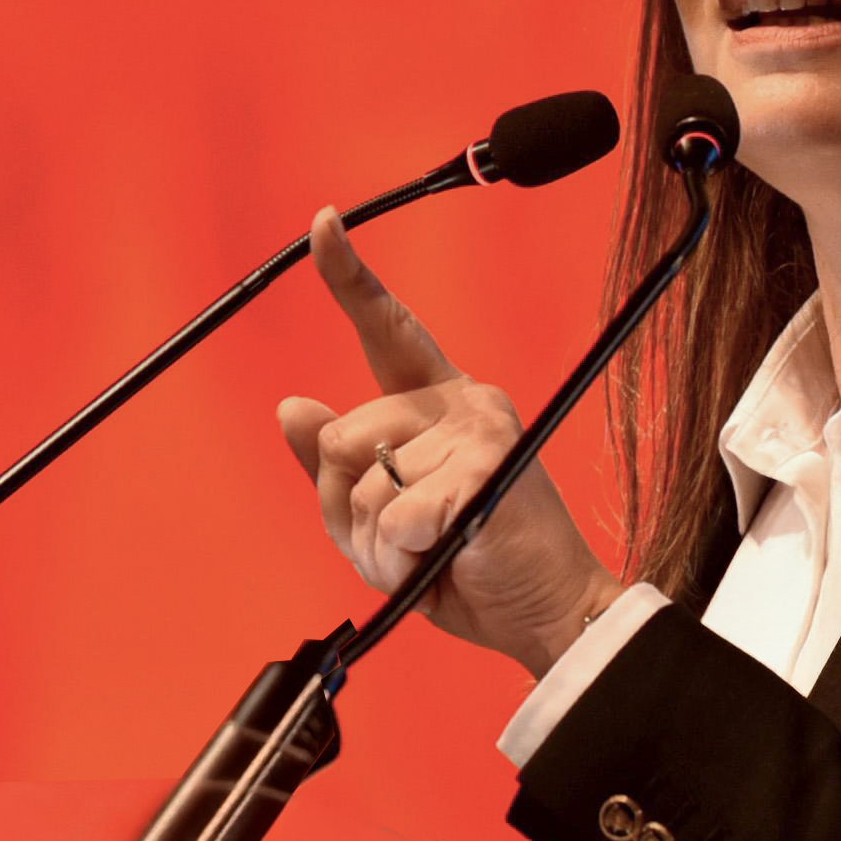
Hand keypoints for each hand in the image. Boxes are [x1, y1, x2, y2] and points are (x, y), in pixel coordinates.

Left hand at [275, 210, 626, 674]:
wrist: (549, 615)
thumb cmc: (470, 566)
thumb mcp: (385, 519)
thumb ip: (337, 466)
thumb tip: (290, 406)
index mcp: (437, 403)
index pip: (387, 328)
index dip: (347, 277)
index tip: (321, 225)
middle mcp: (460, 400)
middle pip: (344, 435)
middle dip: (351, 509)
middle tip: (403, 542)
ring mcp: (477, 430)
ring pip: (365, 484)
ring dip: (379, 545)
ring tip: (428, 557)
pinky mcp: (485, 469)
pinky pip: (397, 517)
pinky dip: (404, 559)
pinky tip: (443, 563)